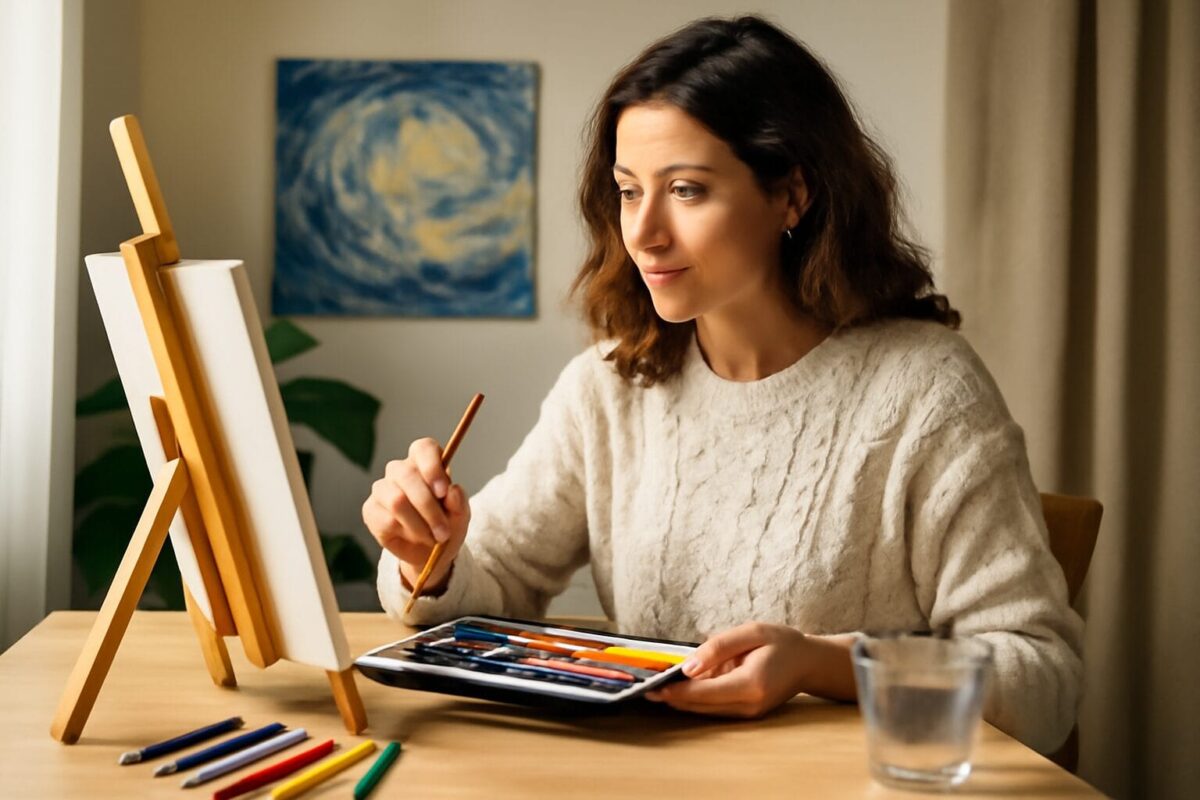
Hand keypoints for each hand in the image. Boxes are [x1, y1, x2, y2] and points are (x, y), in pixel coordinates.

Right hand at [361, 437, 471, 592]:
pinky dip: (406, 533)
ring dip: (419, 524)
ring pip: (397, 500)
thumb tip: (453, 490)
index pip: (423, 448)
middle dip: (429, 507)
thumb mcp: (460, 516)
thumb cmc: (446, 525)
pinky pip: (387, 520)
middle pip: (408, 475)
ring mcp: (382, 489)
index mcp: (424, 462)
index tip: (443, 491)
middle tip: (444, 532)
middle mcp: (400, 470)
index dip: (432, 466)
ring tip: (433, 538)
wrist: (429, 553)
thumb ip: (459, 503)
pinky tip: (414, 538)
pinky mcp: (370, 509)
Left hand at [645, 622, 851, 717]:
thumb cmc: (781, 642)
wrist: (809, 662)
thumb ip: (717, 648)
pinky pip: (715, 708)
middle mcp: (749, 705)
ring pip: (705, 710)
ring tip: (658, 684)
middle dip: (672, 698)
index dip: (675, 692)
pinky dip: (697, 698)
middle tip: (646, 686)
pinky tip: (683, 685)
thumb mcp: (750, 633)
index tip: (651, 687)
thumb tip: (687, 668)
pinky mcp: (747, 713)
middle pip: (700, 706)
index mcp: (751, 684)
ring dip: (682, 700)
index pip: (703, 693)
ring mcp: (748, 713)